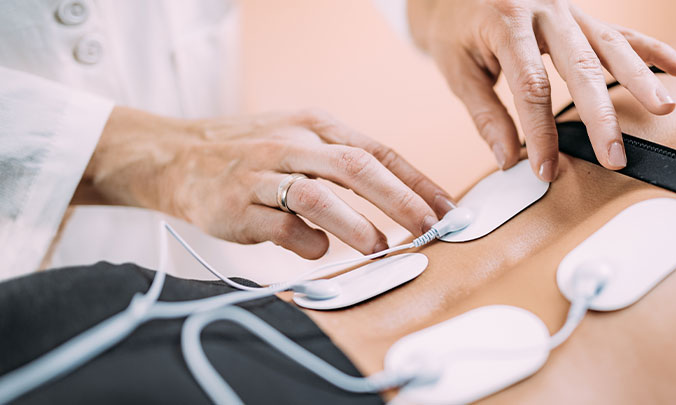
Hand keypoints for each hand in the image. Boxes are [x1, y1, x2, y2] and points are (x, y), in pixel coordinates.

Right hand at [79, 107, 453, 258]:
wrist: (172, 156)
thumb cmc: (247, 154)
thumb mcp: (297, 139)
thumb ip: (340, 163)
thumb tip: (397, 201)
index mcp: (314, 125)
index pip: (377, 150)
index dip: (416, 180)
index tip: (445, 207)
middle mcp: (291, 143)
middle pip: (357, 166)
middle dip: (401, 199)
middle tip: (429, 228)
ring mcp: (261, 174)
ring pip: (318, 194)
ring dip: (356, 224)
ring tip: (380, 246)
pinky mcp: (234, 206)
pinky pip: (279, 227)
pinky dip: (306, 243)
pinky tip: (317, 250)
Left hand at [409, 0, 675, 179]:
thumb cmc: (451, 25)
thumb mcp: (456, 68)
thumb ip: (485, 114)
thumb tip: (508, 158)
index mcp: (506, 21)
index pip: (532, 86)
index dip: (541, 132)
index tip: (546, 169)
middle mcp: (543, 7)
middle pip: (580, 66)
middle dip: (601, 116)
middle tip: (615, 156)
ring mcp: (566, 7)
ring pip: (609, 45)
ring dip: (640, 79)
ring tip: (665, 108)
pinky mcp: (578, 13)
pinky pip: (619, 32)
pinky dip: (651, 50)